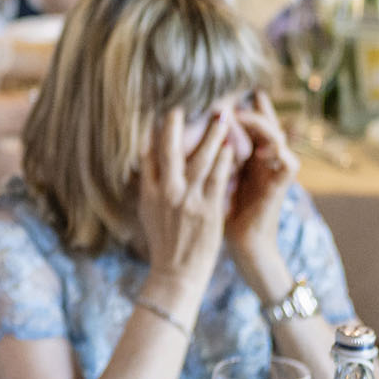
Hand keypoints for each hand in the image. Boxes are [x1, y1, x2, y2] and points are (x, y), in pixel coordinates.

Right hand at [135, 107, 233, 316]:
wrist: (177, 273)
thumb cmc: (164, 244)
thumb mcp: (148, 214)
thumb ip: (149, 188)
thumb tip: (147, 165)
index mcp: (149, 193)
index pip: (148, 154)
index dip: (153, 131)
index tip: (160, 114)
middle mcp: (166, 192)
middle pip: (169, 150)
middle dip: (176, 125)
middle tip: (184, 105)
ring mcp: (188, 199)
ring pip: (199, 159)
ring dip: (210, 136)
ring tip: (221, 117)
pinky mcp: (209, 209)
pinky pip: (218, 178)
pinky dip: (224, 160)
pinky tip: (231, 146)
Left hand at [225, 92, 299, 300]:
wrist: (243, 246)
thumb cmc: (223, 215)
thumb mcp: (212, 181)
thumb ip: (206, 160)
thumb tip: (181, 139)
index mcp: (247, 159)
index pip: (248, 127)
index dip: (244, 108)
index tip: (230, 91)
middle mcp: (264, 162)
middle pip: (266, 125)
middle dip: (256, 108)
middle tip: (244, 91)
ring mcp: (274, 172)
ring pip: (277, 137)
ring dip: (261, 123)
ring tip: (242, 112)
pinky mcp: (280, 186)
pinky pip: (288, 162)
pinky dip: (279, 151)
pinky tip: (265, 144)